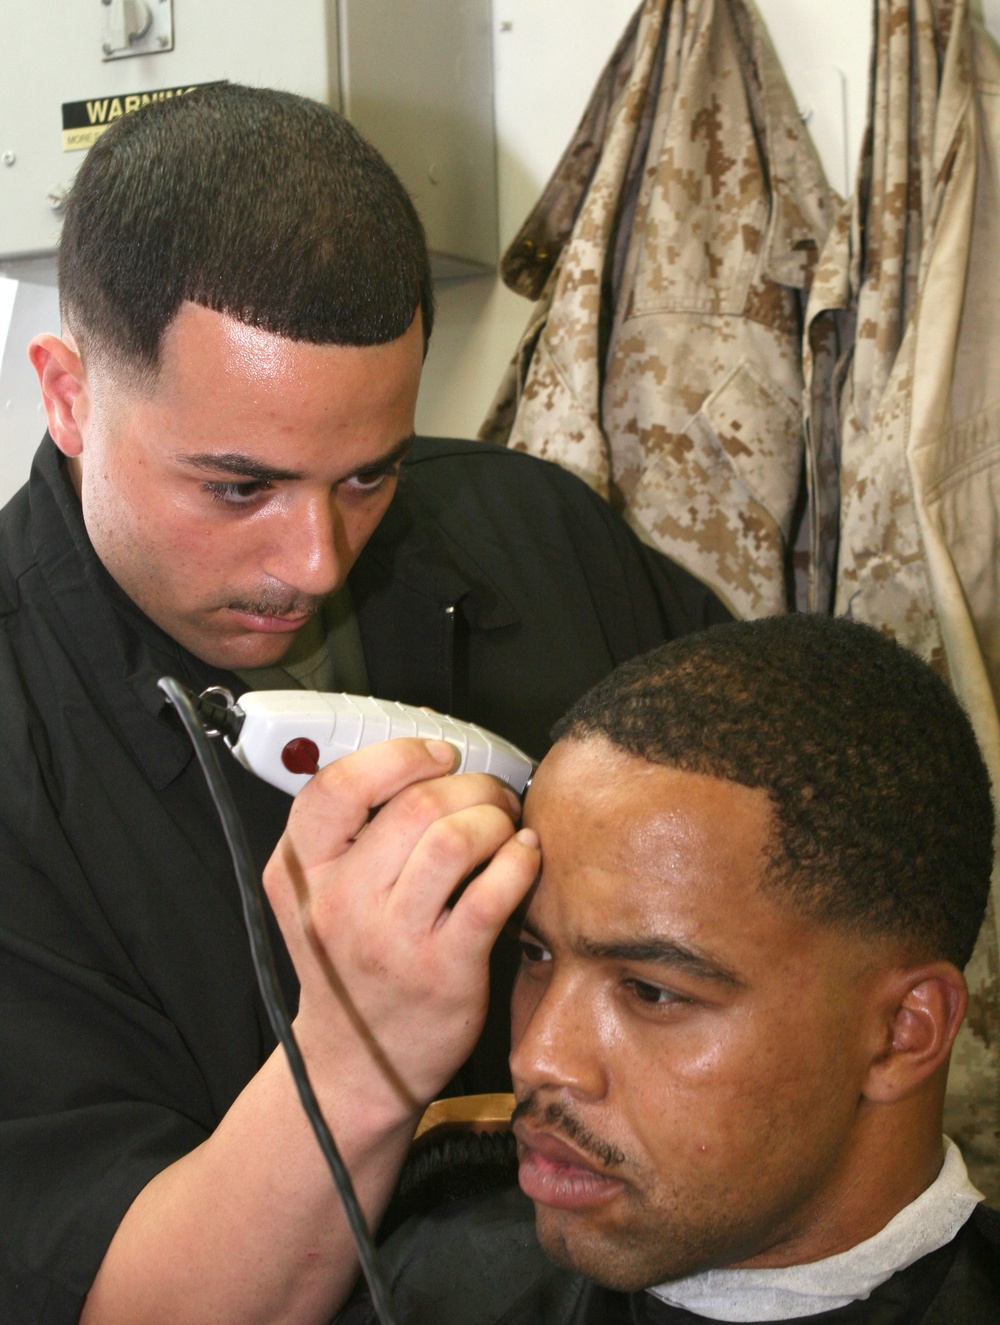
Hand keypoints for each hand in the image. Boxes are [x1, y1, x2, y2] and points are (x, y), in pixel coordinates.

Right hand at [263, 738, 539, 1114]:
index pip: (335, 786)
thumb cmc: (350, 966)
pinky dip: (519, 859)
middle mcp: (338, 903)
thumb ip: (345, 830)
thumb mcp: (316, 894)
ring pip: (455, 838)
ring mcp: (390, 938)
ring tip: (506, 826)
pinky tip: (524, 856)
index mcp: (300, 873)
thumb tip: (418, 754)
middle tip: (490, 794)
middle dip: (469, 785)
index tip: (436, 756)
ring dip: (495, 818)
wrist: (357, 1064)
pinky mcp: (443, 969)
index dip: (397, 756)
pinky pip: (492, 891)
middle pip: (414, 804)